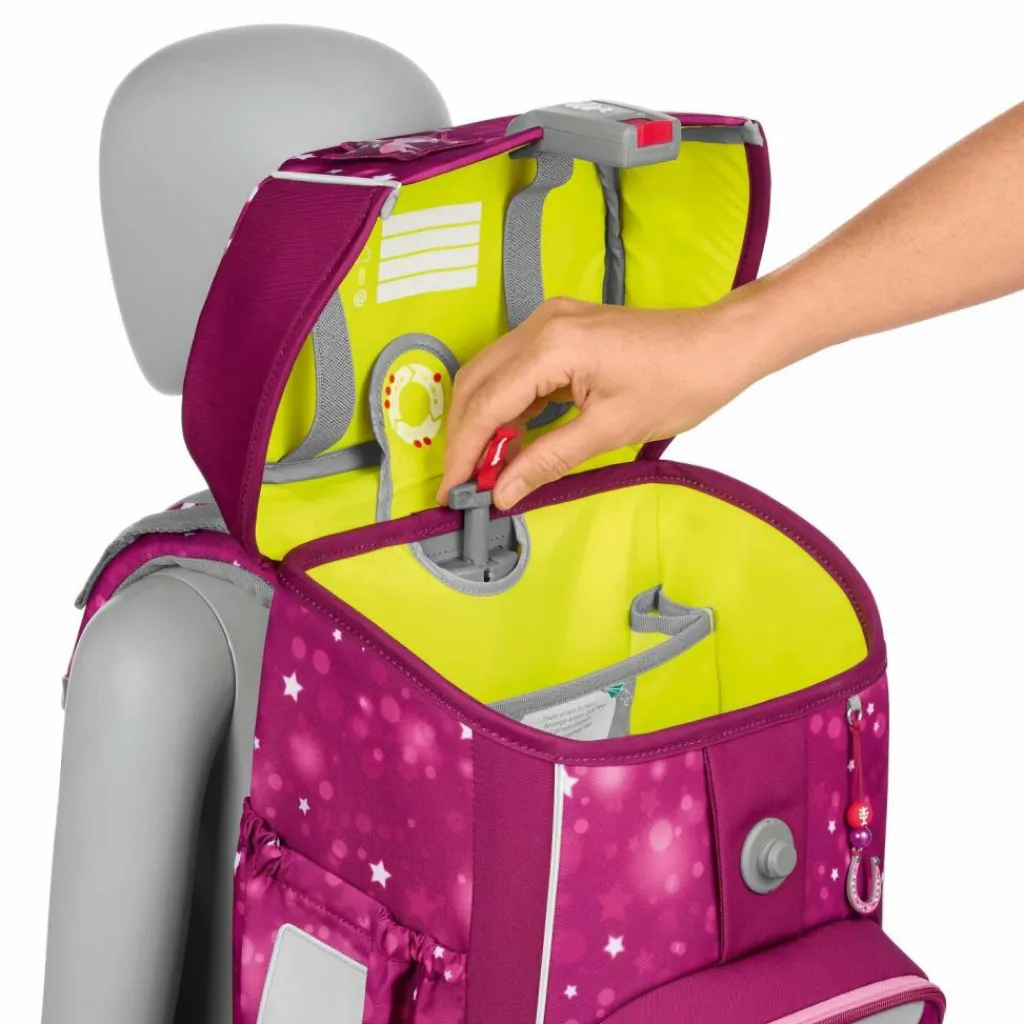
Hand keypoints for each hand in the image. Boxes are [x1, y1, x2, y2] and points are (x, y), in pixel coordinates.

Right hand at [439, 294, 765, 509]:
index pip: (486, 406)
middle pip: (476, 385)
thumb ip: (547, 460)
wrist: (719, 346)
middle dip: (465, 438)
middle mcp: (542, 325)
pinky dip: (506, 406)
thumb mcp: (609, 431)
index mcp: (553, 346)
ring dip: (482, 422)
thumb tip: (503, 492)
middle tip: (465, 486)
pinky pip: (515, 369)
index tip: (453, 492)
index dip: (465, 454)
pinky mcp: (561, 329)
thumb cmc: (679, 383)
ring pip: (490, 375)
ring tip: (486, 469)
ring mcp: (550, 322)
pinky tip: (511, 440)